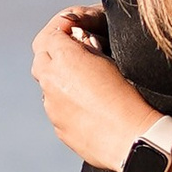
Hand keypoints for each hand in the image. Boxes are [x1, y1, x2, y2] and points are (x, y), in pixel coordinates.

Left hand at [31, 6, 149, 169]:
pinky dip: (67, 105)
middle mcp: (51, 81)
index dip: (61, 33)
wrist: (130, 138)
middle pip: (41, 59)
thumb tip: (81, 43)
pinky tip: (90, 109)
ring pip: (47, 87)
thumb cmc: (128, 97)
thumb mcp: (110, 61)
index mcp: (65, 58)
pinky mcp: (58, 128)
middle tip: (75, 57)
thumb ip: (89, 49)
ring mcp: (52, 107)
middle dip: (53, 55)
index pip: (51, 36)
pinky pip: (57, 110)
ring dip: (60, 82)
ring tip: (86, 86)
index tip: (72, 34)